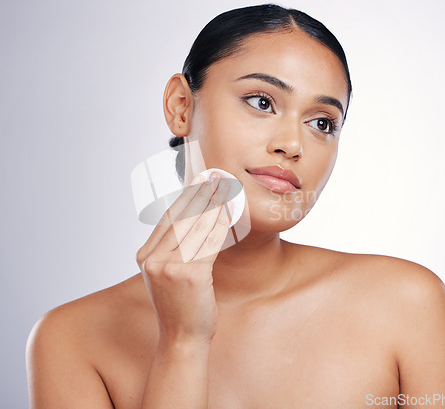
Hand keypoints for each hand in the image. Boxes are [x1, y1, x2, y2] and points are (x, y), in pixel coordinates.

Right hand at [136, 173, 231, 344]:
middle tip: (215, 177)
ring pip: (196, 227)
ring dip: (213, 205)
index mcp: (145, 256)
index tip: (198, 181)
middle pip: (181, 218)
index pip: (167, 218)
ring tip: (225, 189)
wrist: (182, 337)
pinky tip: (230, 212)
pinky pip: (209, 243)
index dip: (185, 197)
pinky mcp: (189, 274)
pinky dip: (221, 225)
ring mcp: (168, 267)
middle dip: (200, 195)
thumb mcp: (169, 272)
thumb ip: (174, 247)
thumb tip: (193, 215)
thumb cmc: (181, 304)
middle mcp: (152, 259)